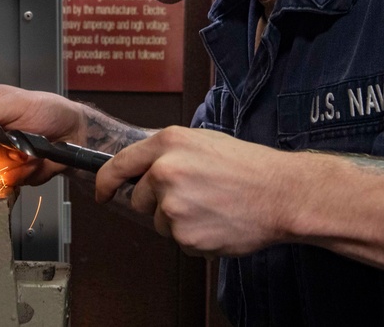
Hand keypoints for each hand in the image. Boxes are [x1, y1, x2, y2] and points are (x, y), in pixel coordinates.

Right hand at [0, 84, 84, 184]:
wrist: (72, 133)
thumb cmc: (49, 110)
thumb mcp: (20, 103)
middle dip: (1, 149)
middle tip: (19, 137)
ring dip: (16, 161)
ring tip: (31, 148)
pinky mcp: (8, 171)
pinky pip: (8, 180)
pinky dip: (25, 172)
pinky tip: (35, 160)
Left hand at [95, 126, 291, 257]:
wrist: (281, 194)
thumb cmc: (248, 167)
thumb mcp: (202, 142)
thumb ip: (167, 153)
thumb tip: (141, 169)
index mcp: (168, 144)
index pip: (119, 165)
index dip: (105, 182)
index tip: (102, 192)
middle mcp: (165, 172)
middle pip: (139, 200)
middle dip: (159, 203)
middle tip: (195, 196)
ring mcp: (173, 206)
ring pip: (159, 223)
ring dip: (179, 221)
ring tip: (211, 207)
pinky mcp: (185, 235)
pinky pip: (179, 241)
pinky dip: (195, 237)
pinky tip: (217, 222)